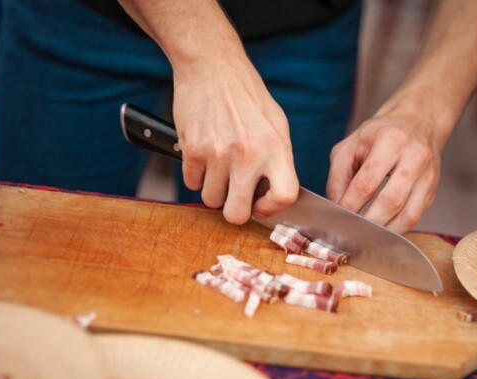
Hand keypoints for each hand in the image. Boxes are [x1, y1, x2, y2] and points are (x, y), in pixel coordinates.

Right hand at [171, 56, 298, 224]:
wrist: (212, 66)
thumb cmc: (247, 96)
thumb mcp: (276, 124)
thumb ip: (278, 160)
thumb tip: (273, 196)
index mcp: (275, 147)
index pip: (285, 195)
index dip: (272, 208)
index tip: (261, 204)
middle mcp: (248, 154)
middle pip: (237, 213)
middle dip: (234, 210)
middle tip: (234, 196)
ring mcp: (218, 153)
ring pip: (210, 200)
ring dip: (213, 189)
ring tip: (219, 167)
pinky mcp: (192, 149)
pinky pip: (191, 183)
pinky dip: (196, 175)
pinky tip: (204, 155)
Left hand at [326, 112, 439, 232]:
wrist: (418, 123)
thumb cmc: (381, 134)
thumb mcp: (352, 144)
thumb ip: (338, 174)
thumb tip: (335, 204)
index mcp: (391, 141)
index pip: (367, 182)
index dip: (350, 204)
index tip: (338, 216)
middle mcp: (414, 158)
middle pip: (391, 201)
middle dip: (367, 222)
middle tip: (350, 231)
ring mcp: (428, 176)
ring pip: (408, 215)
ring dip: (384, 231)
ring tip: (365, 236)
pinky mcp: (432, 191)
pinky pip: (415, 217)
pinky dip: (396, 229)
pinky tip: (381, 230)